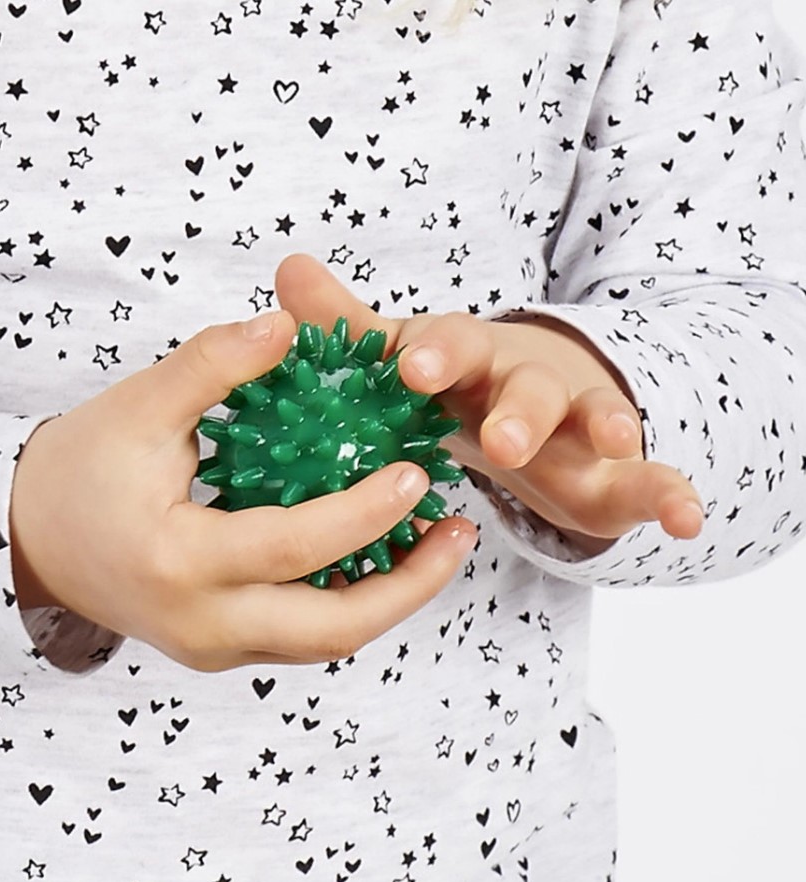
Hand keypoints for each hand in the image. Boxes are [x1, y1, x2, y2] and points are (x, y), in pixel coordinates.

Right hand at [9, 311, 476, 670]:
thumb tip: (286, 327)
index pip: (293, 547)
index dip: (362, 513)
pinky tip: (385, 556)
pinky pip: (303, 635)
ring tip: (439, 543)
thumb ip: (213, 363)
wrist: (35, 540)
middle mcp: (202, 622)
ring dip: (391, 598)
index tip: (414, 474)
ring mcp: (215, 646)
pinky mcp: (222, 647)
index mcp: (179, 560)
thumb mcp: (138, 404)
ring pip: (324, 641)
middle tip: (460, 532)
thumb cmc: (81, 470)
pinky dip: (352, 600)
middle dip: (408, 587)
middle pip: (330, 629)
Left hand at [274, 255, 703, 552]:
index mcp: (466, 360)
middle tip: (502, 441)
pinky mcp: (613, 465)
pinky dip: (671, 491)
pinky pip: (648, 476)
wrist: (532, 403)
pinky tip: (690, 519)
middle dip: (518, 407)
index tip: (412, 372)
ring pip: (592, 414)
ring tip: (611, 443)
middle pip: (527, 383)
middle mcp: (524, 380)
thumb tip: (285, 269)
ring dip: (603, 424)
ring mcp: (577, 418)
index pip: (451, 347)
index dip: (435, 357)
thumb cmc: (458, 382)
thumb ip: (354, 328)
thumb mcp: (409, 359)